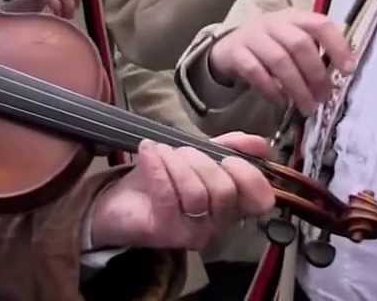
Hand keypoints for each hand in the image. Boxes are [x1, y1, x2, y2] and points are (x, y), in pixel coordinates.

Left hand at [89, 132, 275, 249]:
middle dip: (202, 160)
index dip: (248, 174)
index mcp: (230, 207)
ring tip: (161, 151)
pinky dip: (157, 165)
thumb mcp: (197, 157)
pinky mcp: (164, 232)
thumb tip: (260, 143)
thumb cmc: (159, 181)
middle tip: (181, 151)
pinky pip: (167, 194)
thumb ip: (229, 148)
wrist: (116, 202)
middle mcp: (215, 225)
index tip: (227, 157)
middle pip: (225, 191)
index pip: (259, 199)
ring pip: (196, 193)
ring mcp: (190, 232)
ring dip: (177, 161)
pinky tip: (148, 151)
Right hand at [207, 9, 353, 115]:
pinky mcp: (236, 53)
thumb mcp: (293, 42)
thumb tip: (343, 73)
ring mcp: (253, 36)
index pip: (320, 24)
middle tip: (324, 97)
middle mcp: (274, 23)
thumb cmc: (272, 47)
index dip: (337, 45)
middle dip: (316, 74)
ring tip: (307, 106)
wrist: (230, 48)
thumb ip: (316, 52)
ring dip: (297, 87)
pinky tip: (281, 101)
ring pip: (279, 60)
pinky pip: (255, 71)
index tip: (348, 70)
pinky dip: (271, 89)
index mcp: (295, 17)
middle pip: (300, 44)